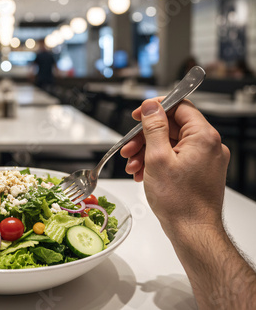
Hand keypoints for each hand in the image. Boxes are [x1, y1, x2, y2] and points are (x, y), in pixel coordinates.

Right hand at [120, 99, 229, 236]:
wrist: (192, 232)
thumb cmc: (179, 202)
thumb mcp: (157, 158)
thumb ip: (154, 127)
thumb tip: (151, 107)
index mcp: (203, 137)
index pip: (179, 106)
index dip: (155, 108)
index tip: (139, 115)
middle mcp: (208, 146)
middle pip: (171, 127)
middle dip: (145, 137)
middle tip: (129, 147)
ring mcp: (205, 159)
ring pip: (170, 143)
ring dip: (147, 151)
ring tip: (133, 165)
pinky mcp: (199, 171)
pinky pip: (175, 157)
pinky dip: (157, 161)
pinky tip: (142, 172)